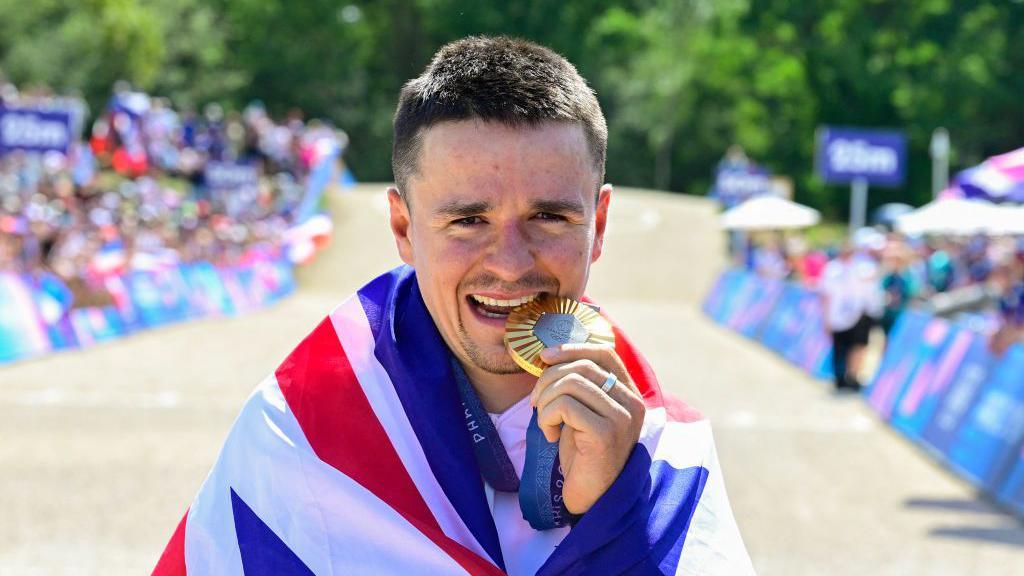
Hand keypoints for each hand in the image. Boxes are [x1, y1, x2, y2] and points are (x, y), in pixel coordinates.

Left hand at [531, 343, 645, 514]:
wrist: (590, 496)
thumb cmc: (582, 454)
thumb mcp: (582, 411)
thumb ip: (578, 385)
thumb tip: (549, 356)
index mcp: (629, 393)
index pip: (604, 353)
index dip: (572, 348)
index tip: (544, 357)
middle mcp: (632, 402)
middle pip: (582, 366)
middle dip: (549, 379)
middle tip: (536, 402)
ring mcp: (622, 417)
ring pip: (571, 383)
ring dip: (546, 400)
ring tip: (545, 420)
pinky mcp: (606, 433)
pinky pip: (565, 406)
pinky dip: (548, 417)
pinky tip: (551, 436)